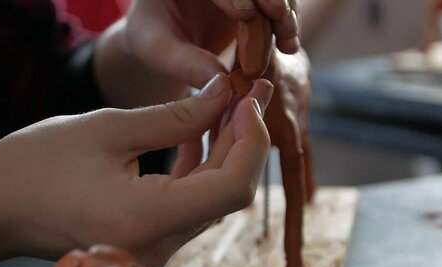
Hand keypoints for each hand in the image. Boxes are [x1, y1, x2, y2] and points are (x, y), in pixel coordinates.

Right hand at [0, 74, 271, 266]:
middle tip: (246, 91)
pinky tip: (198, 133)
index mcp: (147, 220)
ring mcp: (153, 249)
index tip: (247, 98)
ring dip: (223, 151)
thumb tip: (222, 95)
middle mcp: (158, 246)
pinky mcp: (147, 242)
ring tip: (226, 104)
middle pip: (227, 193)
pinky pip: (187, 205)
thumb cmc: (37, 165)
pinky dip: (198, 170)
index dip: (252, 141)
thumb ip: (177, 116)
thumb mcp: (110, 128)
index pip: (232, 188)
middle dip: (243, 139)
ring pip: (211, 199)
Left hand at [123, 0, 300, 88]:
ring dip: (284, 13)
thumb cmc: (151, 42)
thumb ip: (186, 64)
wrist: (163, 39)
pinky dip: (284, 24)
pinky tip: (289, 47)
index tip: (246, 14)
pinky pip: (275, 5)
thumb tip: (223, 83)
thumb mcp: (158, 53)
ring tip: (289, 42)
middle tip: (280, 18)